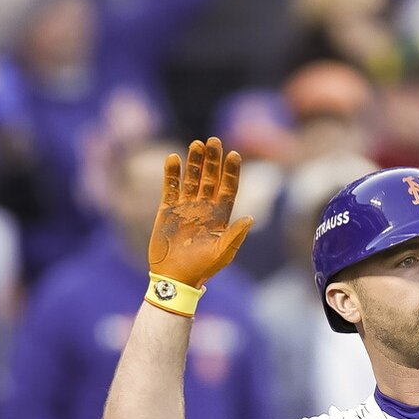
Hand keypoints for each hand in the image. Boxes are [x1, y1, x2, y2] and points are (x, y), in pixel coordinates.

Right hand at [148, 137, 252, 287]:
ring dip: (194, 162)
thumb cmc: (202, 269)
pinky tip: (174, 158)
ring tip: (196, 144)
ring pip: (191, 179)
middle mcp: (204, 208)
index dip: (231, 172)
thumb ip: (235, 235)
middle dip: (212, 160)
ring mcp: (185, 207)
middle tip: (214, 141)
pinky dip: (172, 174)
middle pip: (210, 178)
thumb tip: (251, 218)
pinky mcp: (167, 210)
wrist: (175, 278)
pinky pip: (170, 187)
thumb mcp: (222, 253)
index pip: (228, 188)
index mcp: (220, 216)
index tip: (234, 154)